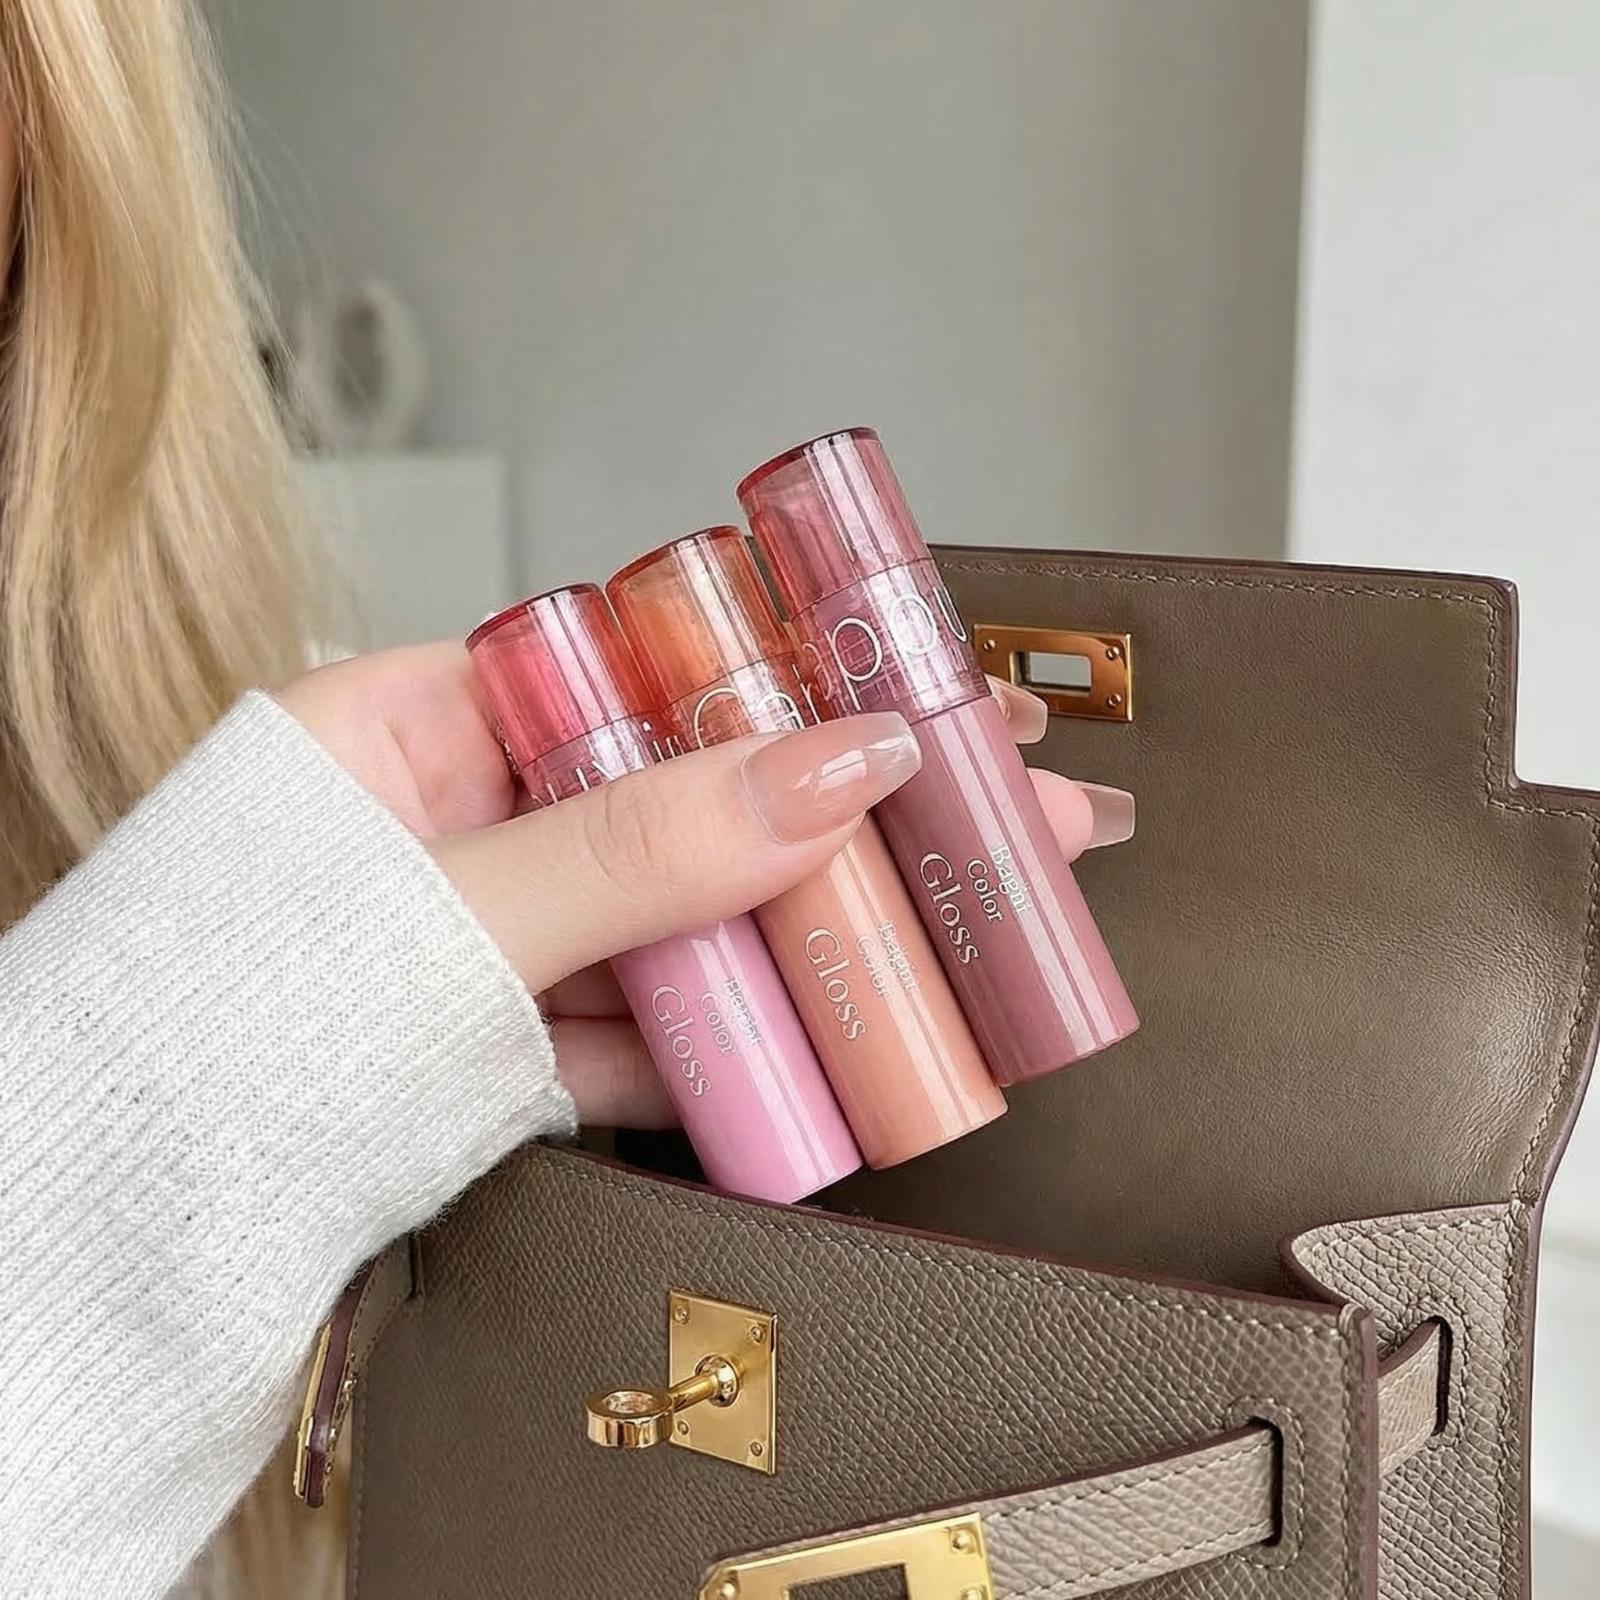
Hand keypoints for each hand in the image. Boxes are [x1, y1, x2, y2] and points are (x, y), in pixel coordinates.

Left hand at [278, 646, 1133, 1127]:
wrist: (118, 1225)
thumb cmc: (225, 1028)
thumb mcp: (456, 915)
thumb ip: (648, 845)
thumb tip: (847, 763)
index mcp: (414, 725)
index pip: (643, 666)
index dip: (792, 674)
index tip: (919, 685)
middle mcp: (463, 819)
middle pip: (695, 800)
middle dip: (854, 816)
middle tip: (1009, 810)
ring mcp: (494, 936)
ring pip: (688, 922)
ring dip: (818, 940)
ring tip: (966, 934)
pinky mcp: (507, 1043)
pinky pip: (648, 1027)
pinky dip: (740, 1047)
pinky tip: (851, 1047)